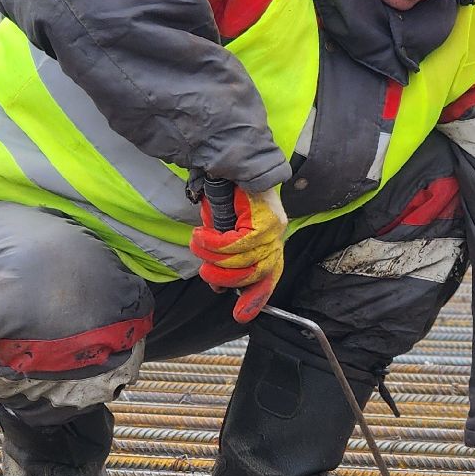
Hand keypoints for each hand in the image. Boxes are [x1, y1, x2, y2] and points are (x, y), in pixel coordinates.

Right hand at [191, 185, 286, 322]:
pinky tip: (201, 235)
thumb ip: (227, 257)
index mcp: (271, 240)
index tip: (240, 316)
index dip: (255, 298)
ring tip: (197, 245)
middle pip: (255, 273)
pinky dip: (213, 244)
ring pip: (242, 260)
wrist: (229, 159)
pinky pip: (235, 244)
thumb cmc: (225, 193)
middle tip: (205, 271)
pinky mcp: (263, 219)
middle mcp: (277, 236)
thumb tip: (220, 287)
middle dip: (226, 278)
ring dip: (212, 258)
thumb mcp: (226, 230)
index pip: (269, 275)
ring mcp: (273, 227)